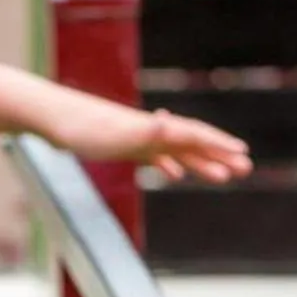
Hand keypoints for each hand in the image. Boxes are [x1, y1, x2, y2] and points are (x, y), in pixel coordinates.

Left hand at [55, 99, 252, 183]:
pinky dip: (167, 165)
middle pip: (190, 142)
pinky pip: (152, 156)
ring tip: (222, 177)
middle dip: (218, 156)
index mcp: (152, 127)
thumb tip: (169, 121)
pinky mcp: (120, 144)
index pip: (193, 135)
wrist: (49, 119)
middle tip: (246, 169)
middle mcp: (148, 129)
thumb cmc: (81, 128)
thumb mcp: (116, 133)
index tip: (244, 154)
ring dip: (199, 162)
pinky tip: (173, 175)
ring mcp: (135, 136)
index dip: (218, 144)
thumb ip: (145, 130)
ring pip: (175, 150)